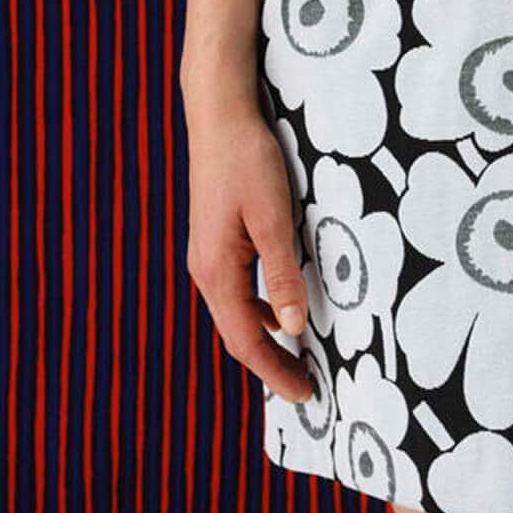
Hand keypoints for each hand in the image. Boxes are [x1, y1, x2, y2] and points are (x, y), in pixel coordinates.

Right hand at [183, 92, 315, 403]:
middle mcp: (206, 272)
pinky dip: (261, 309)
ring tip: (298, 358)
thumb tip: (295, 328)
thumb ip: (283, 273)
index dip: (275, 371)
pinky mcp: (216, 241)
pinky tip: (283, 309)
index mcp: (217, 273)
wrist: (219, 117)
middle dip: (270, 363)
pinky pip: (238, 290)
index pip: (246, 340)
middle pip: (238, 333)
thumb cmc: (248, 161)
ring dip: (266, 338)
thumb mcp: (274, 217)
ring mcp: (208, 257)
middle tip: (306, 387)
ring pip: (237, 313)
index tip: (304, 396)